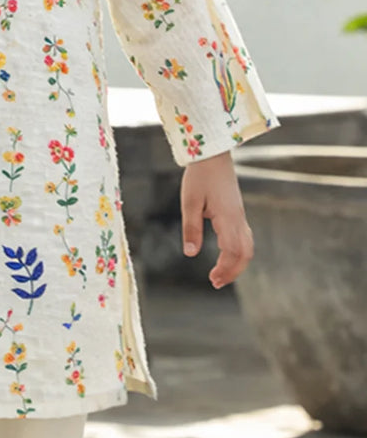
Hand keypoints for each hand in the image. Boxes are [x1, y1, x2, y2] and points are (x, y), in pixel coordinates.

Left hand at [180, 150, 253, 288]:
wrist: (213, 154)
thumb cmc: (199, 176)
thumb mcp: (190, 202)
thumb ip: (191, 228)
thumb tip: (190, 253)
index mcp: (228, 218)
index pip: (233, 251)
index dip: (225, 269)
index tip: (213, 280)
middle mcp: (238, 218)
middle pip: (245, 253)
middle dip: (233, 271)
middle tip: (216, 282)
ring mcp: (240, 215)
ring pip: (247, 246)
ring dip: (237, 263)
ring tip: (220, 274)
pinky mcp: (237, 211)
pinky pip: (244, 237)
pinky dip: (238, 252)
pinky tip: (226, 255)